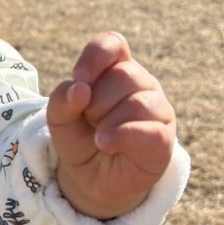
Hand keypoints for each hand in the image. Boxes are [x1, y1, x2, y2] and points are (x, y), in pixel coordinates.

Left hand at [46, 31, 175, 219]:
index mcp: (116, 70)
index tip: (79, 79)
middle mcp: (142, 84)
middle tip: (90, 121)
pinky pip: (149, 129)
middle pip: (122, 75)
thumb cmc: (80, 139)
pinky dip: (121, 135)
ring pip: (137, 102)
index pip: (113, 44)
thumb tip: (79, 88)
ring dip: (106, 122)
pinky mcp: (163, 139)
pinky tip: (104, 143)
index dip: (95, 57)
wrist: (93, 179)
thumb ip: (61, 100)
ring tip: (98, 138)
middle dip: (95, 102)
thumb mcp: (59, 120)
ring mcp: (157, 110)